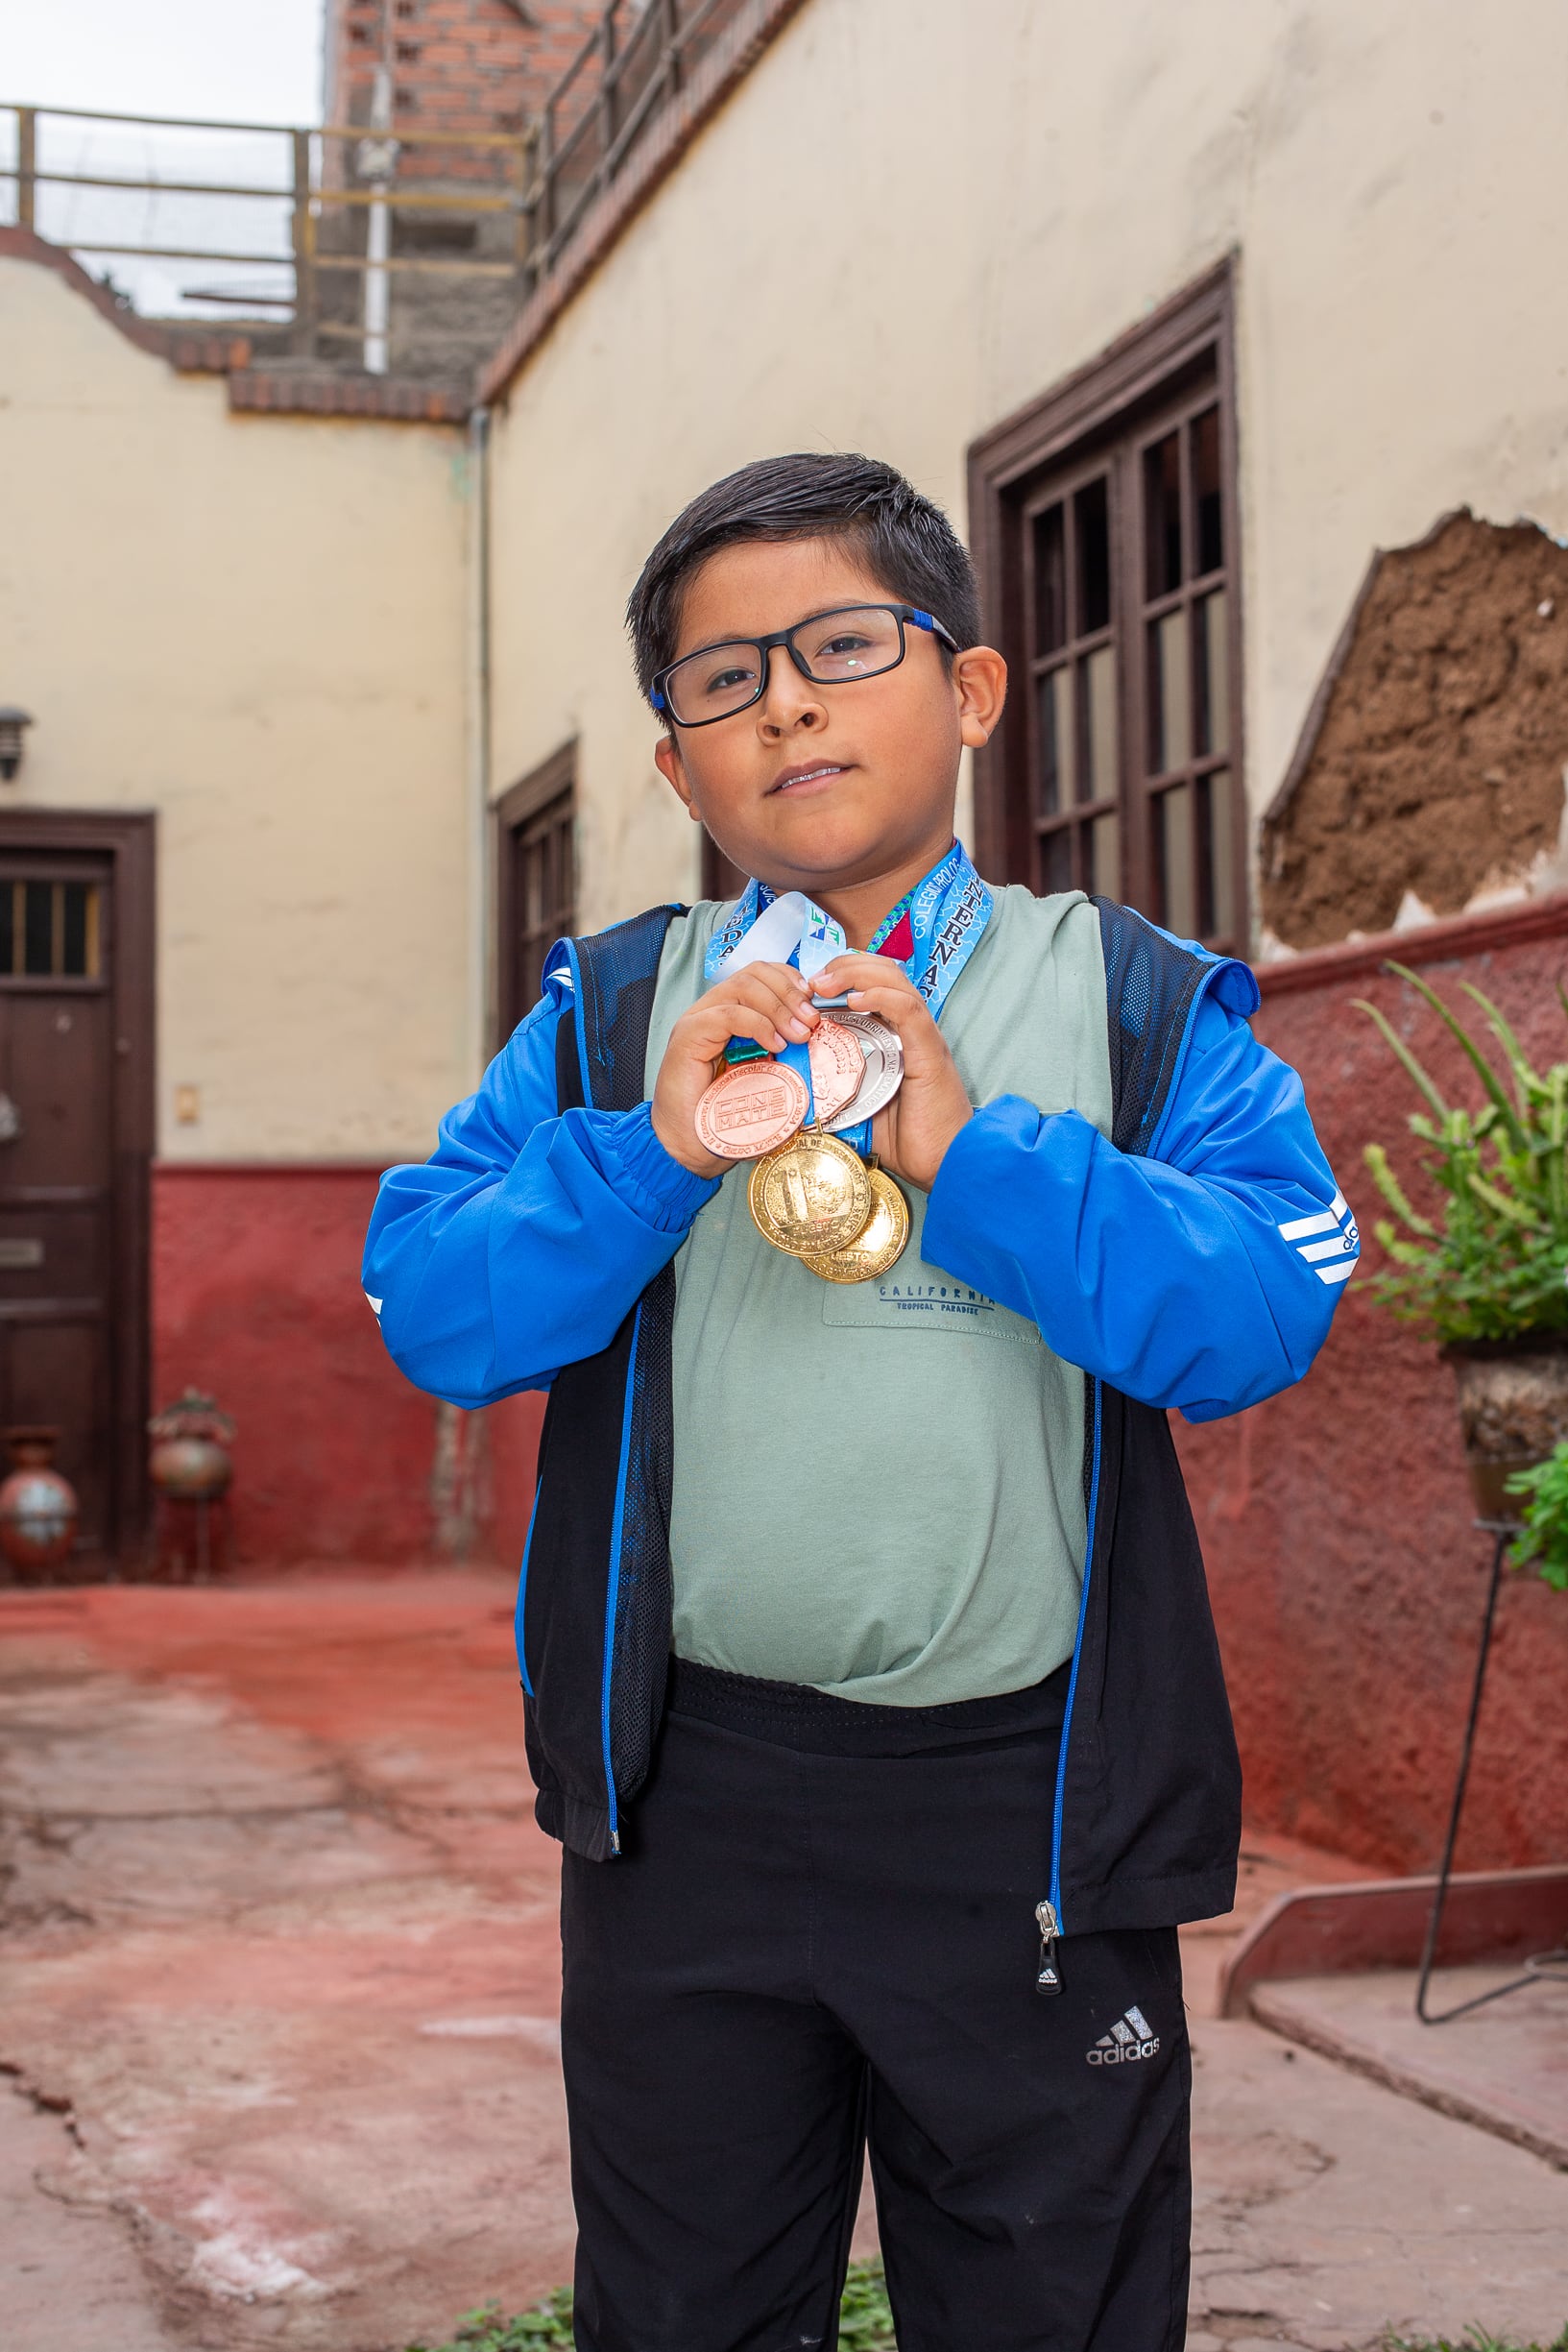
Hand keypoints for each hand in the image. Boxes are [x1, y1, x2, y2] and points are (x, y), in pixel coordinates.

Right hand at [651, 961, 818, 1175]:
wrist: (686, 1144)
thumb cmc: (721, 1114)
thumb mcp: (763, 1076)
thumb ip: (781, 1051)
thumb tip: (815, 1039)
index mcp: (729, 1013)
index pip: (762, 974)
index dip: (791, 981)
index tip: (814, 1003)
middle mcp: (711, 1009)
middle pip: (755, 973)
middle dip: (791, 992)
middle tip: (811, 1020)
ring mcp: (697, 1019)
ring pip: (744, 987)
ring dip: (780, 1007)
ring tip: (799, 1034)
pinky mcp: (688, 1035)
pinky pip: (728, 1015)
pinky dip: (758, 1025)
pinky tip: (775, 1045)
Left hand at [812, 955, 971, 1191]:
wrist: (946, 1162)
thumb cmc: (907, 1141)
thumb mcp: (858, 1111)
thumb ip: (833, 1096)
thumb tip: (791, 1098)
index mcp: (896, 1036)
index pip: (874, 984)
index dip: (843, 975)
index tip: (808, 987)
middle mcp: (911, 1029)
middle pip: (883, 972)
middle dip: (845, 966)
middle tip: (812, 980)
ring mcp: (923, 1037)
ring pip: (895, 981)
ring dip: (856, 974)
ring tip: (825, 983)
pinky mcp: (929, 1051)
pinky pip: (908, 1010)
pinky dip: (881, 997)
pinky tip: (856, 1000)